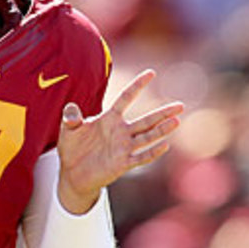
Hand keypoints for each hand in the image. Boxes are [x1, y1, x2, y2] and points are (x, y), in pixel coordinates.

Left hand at [56, 69, 182, 212]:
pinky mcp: (122, 164)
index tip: (151, 73)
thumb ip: (70, 118)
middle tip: (180, 105)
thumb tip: (70, 109)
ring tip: (176, 121)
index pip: (125, 99)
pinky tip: (164, 146)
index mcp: (109, 119)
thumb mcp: (68, 130)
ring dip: (162, 130)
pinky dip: (152, 153)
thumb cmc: (72, 148)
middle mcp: (120, 132)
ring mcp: (123, 148)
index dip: (137, 86)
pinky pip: (140, 158)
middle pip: (145, 121)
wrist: (72, 173)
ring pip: (147, 137)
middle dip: (163, 113)